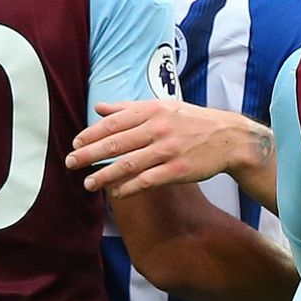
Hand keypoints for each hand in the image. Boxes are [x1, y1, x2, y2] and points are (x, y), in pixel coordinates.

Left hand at [65, 100, 272, 198]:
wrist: (230, 138)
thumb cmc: (193, 121)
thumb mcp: (163, 106)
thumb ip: (129, 107)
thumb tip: (98, 107)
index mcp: (152, 111)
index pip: (114, 122)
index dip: (91, 134)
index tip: (75, 143)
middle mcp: (159, 129)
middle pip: (116, 143)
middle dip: (89, 154)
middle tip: (70, 163)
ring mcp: (169, 150)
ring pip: (128, 164)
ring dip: (105, 175)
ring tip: (89, 183)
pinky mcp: (179, 170)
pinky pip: (147, 181)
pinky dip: (129, 188)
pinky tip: (116, 193)